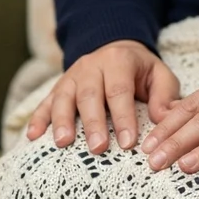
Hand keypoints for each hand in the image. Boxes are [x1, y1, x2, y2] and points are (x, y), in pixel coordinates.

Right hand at [27, 40, 179, 152]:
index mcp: (118, 61)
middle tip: (97, 148)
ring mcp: (71, 76)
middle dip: (92, 123)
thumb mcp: (160, 75)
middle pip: (89, 95)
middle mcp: (91, 66)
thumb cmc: (140, 71)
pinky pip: (44, 102)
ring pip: (63, 97)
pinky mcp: (57, 87)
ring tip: (63, 143)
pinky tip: (33, 136)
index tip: (128, 143)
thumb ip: (165, 96)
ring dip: (62, 121)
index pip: (119, 91)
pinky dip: (38, 119)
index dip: (123, 117)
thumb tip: (164, 120)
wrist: (114, 50)